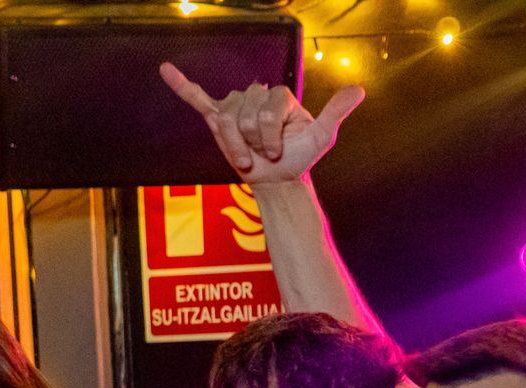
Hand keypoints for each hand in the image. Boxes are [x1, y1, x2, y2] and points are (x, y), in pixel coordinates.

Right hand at [160, 63, 363, 184]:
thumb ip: (336, 111)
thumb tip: (358, 88)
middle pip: (245, 113)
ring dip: (235, 146)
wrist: (279, 179)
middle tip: (262, 154)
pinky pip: (197, 98)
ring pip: (225, 119)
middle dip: (254, 141)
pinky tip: (167, 70)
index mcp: (279, 95)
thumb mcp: (322, 136)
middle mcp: (256, 94)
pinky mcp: (218, 119)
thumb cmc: (300, 157)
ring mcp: (236, 106)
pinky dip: (181, 85)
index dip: (270, 135)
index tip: (277, 151)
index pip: (267, 108)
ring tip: (246, 156)